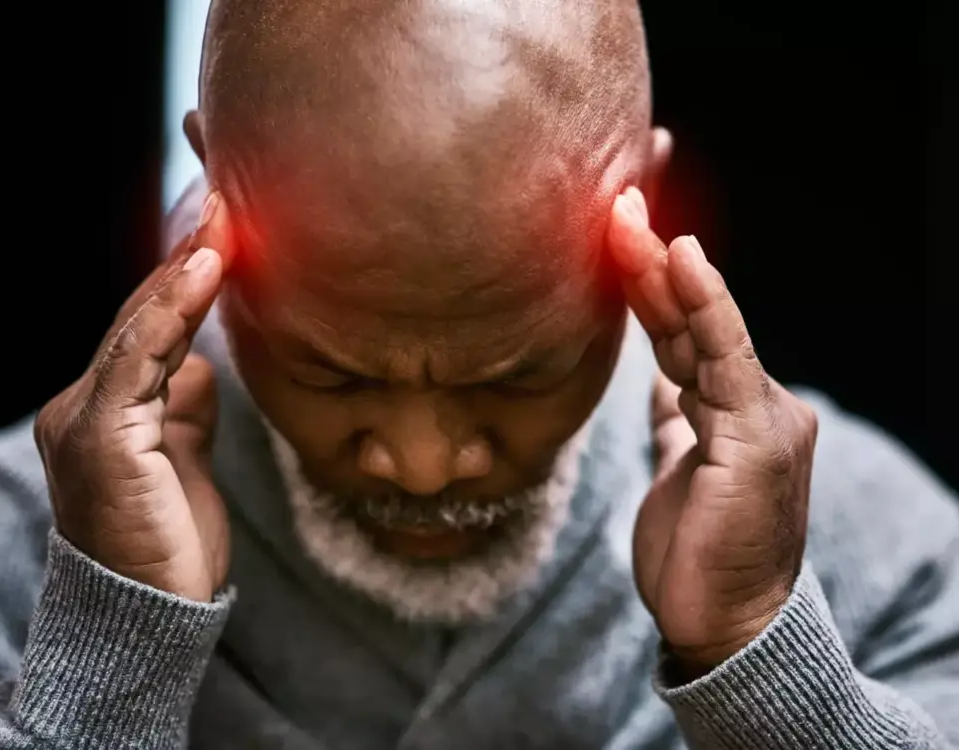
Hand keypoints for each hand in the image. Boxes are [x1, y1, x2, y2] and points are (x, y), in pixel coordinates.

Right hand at [34, 191, 233, 601]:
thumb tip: (202, 366)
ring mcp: (85, 418)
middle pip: (141, 314)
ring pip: (139, 326)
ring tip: (221, 217)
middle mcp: (82, 404)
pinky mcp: (100, 437)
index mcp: (104, 409)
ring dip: (183, 267)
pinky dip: (171, 310)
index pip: (149, 327)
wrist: (149, 619)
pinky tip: (204, 268)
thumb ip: (185, 410)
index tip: (224, 227)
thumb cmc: (170, 545)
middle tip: (224, 198)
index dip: (185, 275)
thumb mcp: (185, 463)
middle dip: (185, 254)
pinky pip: (140, 359)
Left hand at [608, 187, 817, 669]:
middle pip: (692, 319)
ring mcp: (764, 416)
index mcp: (733, 408)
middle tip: (614, 201)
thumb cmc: (698, 553)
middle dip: (650, 260)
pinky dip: (704, 306)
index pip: (684, 331)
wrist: (724, 625)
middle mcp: (757, 401)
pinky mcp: (757, 436)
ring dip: (661, 272)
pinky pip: (723, 358)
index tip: (613, 232)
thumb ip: (677, 420)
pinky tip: (679, 259)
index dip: (649, 281)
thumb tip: (659, 382)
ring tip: (625, 218)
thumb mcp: (678, 470)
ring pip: (704, 329)